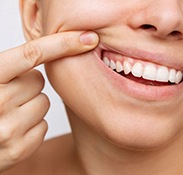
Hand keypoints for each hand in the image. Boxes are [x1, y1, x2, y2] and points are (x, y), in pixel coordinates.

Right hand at [0, 31, 98, 171]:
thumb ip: (12, 65)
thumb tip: (55, 48)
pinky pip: (43, 125)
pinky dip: (32, 125)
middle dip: (27, 85)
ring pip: (43, 103)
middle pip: (38, 81)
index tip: (88, 37)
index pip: (32, 53)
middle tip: (9, 95)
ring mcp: (7, 129)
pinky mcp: (18, 149)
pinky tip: (13, 129)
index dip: (63, 43)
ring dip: (30, 106)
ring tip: (9, 113)